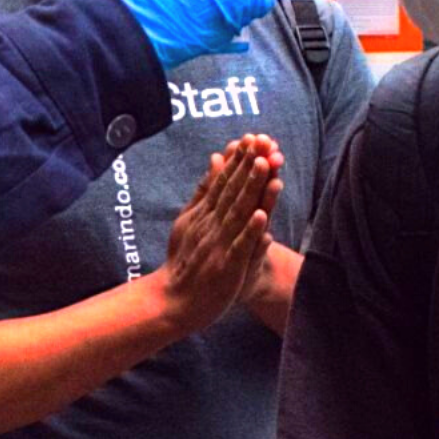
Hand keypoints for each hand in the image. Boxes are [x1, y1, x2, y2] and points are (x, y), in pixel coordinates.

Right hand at [155, 135, 279, 335]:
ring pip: (238, 213)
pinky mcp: (226, 267)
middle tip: (262, 142)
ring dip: (252, 190)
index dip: (238, 159)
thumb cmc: (184, 260)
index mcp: (204, 214)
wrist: (173, 301)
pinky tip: (262, 216)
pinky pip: (239, 247)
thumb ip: (204, 189)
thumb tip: (216, 158)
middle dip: (248, 166)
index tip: (251, 138)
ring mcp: (218, 245)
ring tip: (265, 167)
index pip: (223, 182)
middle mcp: (210, 225)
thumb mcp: (190, 218)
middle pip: (232, 191)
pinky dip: (250, 231)